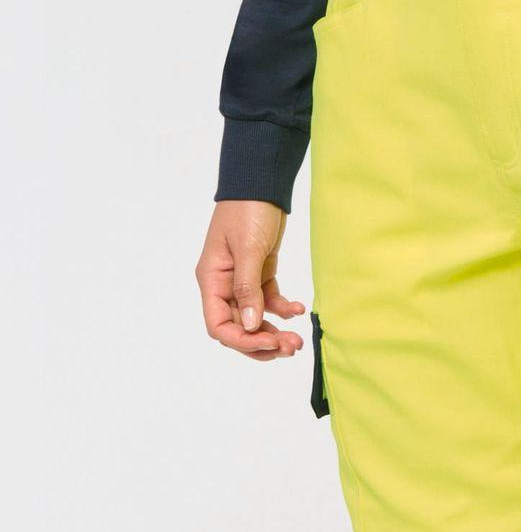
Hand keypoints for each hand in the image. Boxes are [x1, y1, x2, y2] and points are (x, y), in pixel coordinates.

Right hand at [195, 201, 305, 359]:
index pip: (218, 326)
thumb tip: (249, 325)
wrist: (261, 184)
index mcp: (212, 280)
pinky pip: (269, 303)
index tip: (270, 342)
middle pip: (238, 329)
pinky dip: (283, 310)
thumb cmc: (247, 210)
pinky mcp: (259, 275)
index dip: (243, 341)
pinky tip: (298, 309)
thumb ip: (248, 289)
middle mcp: (223, 286)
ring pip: (255, 320)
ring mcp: (241, 282)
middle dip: (263, 342)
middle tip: (291, 347)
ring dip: (275, 332)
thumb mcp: (248, 249)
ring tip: (297, 340)